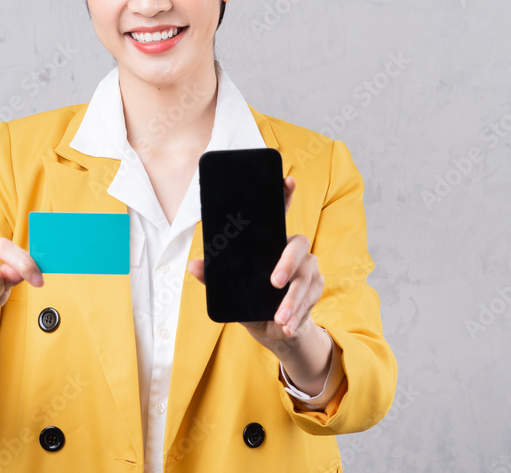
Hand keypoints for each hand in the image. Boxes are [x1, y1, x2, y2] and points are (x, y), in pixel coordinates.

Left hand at [188, 177, 323, 348]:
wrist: (273, 329)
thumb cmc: (252, 301)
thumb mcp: (231, 291)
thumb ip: (214, 278)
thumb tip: (193, 265)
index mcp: (271, 243)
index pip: (280, 214)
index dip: (285, 195)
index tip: (287, 180)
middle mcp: (293, 251)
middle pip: (299, 245)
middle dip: (288, 262)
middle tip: (275, 281)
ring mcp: (308, 268)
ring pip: (306, 277)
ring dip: (293, 300)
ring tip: (279, 317)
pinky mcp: (316, 287)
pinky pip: (311, 297)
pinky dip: (298, 312)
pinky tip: (286, 324)